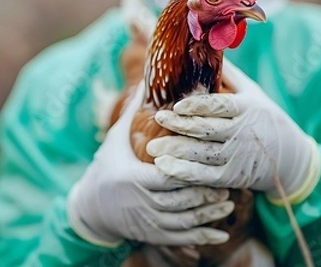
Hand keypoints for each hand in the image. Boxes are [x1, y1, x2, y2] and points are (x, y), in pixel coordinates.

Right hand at [67, 84, 234, 246]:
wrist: (91, 207)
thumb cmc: (106, 166)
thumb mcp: (116, 139)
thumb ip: (133, 111)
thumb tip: (147, 80)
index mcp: (134, 178)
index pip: (168, 175)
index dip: (189, 170)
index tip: (208, 162)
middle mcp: (142, 202)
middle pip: (180, 200)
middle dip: (205, 194)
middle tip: (226, 183)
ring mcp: (148, 221)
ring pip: (184, 221)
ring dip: (208, 214)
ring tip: (228, 203)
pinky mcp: (152, 235)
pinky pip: (181, 239)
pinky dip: (202, 238)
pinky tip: (220, 235)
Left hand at [147, 61, 320, 203]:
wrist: (292, 159)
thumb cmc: (264, 118)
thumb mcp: (252, 93)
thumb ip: (228, 74)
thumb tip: (205, 44)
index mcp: (246, 108)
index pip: (219, 106)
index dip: (198, 106)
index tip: (176, 104)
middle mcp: (241, 133)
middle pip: (206, 129)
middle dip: (180, 125)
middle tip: (157, 118)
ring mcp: (236, 157)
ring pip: (202, 154)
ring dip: (176, 151)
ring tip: (151, 147)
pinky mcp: (231, 177)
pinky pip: (204, 176)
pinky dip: (184, 173)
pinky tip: (163, 167)